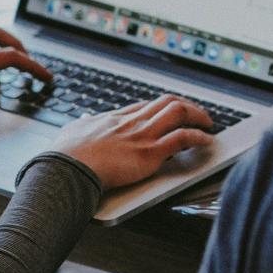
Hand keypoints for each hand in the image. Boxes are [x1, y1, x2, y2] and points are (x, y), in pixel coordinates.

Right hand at [55, 96, 215, 189]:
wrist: (65, 169)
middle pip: (166, 102)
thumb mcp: (72, 132)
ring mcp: (142, 135)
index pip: (146, 105)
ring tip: (208, 122)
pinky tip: (207, 140)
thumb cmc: (64, 156)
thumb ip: (83, 124)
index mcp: (115, 118)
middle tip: (197, 114)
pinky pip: (183, 138)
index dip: (163, 107)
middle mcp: (132, 122)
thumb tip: (84, 119)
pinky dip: (199, 137)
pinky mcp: (150, 153)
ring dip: (198, 115)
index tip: (172, 111)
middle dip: (186, 105)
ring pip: (179, 112)